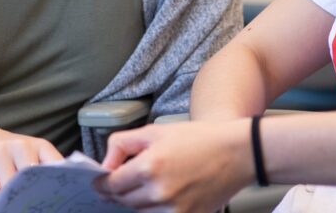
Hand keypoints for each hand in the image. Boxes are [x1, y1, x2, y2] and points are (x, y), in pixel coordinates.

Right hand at [0, 123, 62, 201]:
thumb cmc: (10, 153)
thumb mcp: (31, 155)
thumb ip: (44, 171)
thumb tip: (57, 197)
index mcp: (40, 146)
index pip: (56, 166)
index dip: (58, 185)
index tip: (57, 201)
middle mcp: (21, 145)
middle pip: (31, 180)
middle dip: (32, 198)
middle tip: (32, 207)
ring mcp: (0, 150)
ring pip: (9, 186)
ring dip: (11, 202)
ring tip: (14, 208)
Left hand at [98, 120, 254, 211]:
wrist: (237, 153)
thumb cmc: (197, 138)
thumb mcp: (155, 131)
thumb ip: (122, 144)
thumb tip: (104, 165)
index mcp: (148, 166)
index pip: (110, 185)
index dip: (101, 184)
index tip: (99, 183)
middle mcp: (159, 192)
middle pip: (122, 201)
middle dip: (117, 193)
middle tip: (117, 186)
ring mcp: (174, 210)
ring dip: (135, 204)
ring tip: (142, 189)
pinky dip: (154, 211)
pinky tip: (158, 198)